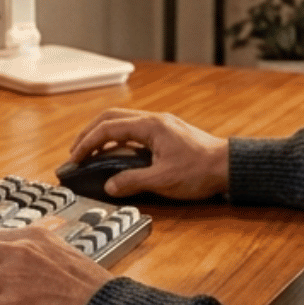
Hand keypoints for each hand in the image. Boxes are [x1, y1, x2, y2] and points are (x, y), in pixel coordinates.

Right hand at [69, 109, 227, 199]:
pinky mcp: (167, 133)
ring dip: (103, 135)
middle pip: (111, 118)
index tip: (74, 158)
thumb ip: (132, 181)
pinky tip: (116, 154)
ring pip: (123, 122)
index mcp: (150, 126)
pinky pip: (134, 130)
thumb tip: (109, 187)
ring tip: (91, 152)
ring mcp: (161, 125)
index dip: (87, 143)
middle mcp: (154, 120)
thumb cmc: (200, 171)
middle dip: (90, 133)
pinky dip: (118, 139)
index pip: (108, 129)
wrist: (229, 166)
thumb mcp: (163, 180)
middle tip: (76, 152)